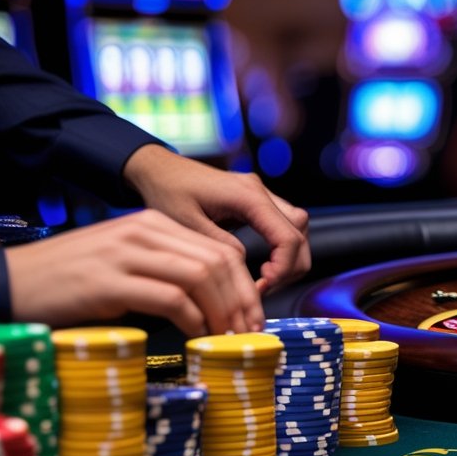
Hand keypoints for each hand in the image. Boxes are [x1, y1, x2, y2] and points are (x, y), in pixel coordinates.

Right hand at [6, 211, 263, 335]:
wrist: (14, 281)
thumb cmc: (72, 280)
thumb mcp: (125, 262)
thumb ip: (166, 268)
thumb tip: (215, 301)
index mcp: (152, 224)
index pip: (220, 250)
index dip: (245, 286)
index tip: (253, 317)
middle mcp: (143, 231)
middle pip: (218, 262)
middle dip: (242, 301)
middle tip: (248, 333)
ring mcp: (126, 253)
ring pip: (201, 277)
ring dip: (222, 312)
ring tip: (226, 339)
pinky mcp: (109, 281)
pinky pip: (171, 298)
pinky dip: (193, 320)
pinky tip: (196, 337)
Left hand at [122, 145, 309, 292]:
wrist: (156, 168)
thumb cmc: (165, 191)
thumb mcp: (186, 224)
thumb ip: (219, 245)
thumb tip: (243, 264)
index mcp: (248, 196)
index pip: (288, 237)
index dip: (283, 268)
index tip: (264, 286)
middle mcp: (260, 192)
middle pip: (300, 233)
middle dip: (290, 266)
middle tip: (264, 287)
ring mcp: (260, 195)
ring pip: (297, 229)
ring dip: (288, 258)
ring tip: (264, 279)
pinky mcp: (255, 201)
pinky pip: (283, 226)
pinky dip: (280, 249)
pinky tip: (262, 265)